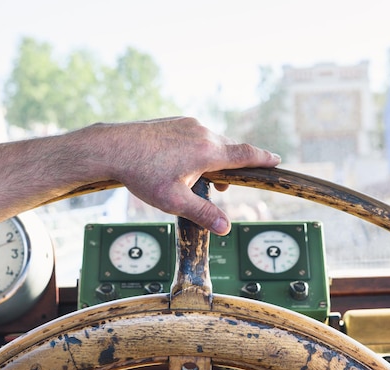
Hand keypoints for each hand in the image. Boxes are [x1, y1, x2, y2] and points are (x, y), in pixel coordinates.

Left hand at [105, 117, 280, 234]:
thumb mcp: (174, 200)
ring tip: (199, 177)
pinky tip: (181, 162)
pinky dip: (199, 148)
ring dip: (213, 157)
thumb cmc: (143, 173)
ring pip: (212, 141)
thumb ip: (203, 213)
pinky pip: (197, 134)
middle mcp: (202, 132)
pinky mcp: (175, 122)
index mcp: (207, 151)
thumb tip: (225, 228)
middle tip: (223, 185)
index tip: (276, 159)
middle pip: (229, 148)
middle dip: (232, 166)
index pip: (245, 154)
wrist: (114, 147)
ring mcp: (188, 124)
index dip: (263, 158)